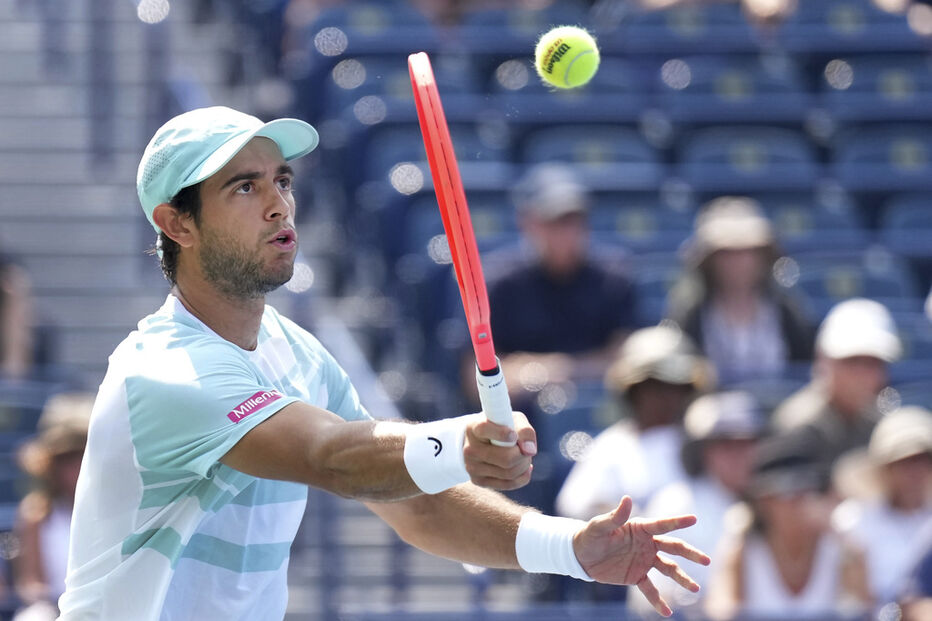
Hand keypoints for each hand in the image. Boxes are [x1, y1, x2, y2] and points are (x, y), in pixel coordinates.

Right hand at [462, 411, 536, 490]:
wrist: (479, 441)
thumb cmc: (500, 427)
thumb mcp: (512, 420)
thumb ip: (524, 430)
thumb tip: (530, 451)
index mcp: (474, 427)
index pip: (485, 429)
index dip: (502, 434)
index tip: (514, 435)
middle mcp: (470, 449)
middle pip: (506, 459)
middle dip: (522, 455)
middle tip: (525, 448)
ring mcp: (472, 467)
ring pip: (509, 473)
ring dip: (524, 465)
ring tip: (523, 456)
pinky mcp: (478, 481)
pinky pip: (509, 484)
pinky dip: (522, 476)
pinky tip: (523, 467)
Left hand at [574, 496, 710, 616]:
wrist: (581, 556)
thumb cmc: (590, 536)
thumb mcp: (600, 526)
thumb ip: (615, 516)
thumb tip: (627, 498)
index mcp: (640, 528)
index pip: (662, 525)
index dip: (677, 522)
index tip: (694, 519)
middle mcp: (647, 544)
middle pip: (673, 548)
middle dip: (690, 554)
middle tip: (706, 561)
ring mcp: (644, 560)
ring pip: (668, 569)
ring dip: (682, 578)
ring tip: (695, 589)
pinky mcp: (637, 576)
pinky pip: (650, 589)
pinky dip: (658, 601)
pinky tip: (666, 612)